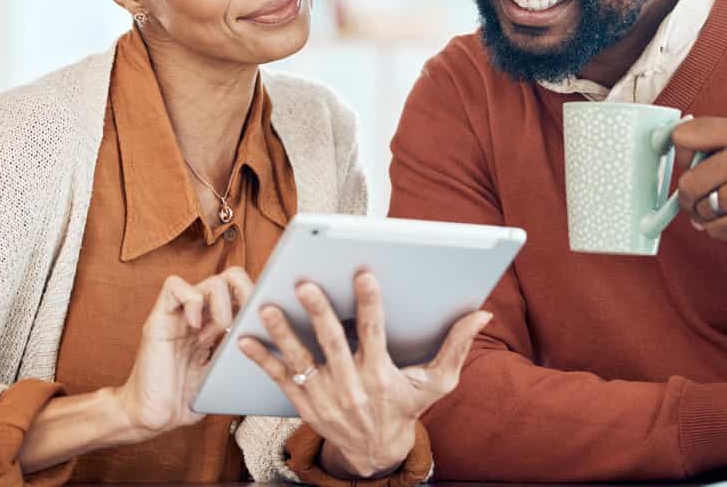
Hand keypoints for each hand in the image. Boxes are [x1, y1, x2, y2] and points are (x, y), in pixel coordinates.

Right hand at [113, 267, 253, 438]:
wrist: (154, 418)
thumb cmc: (188, 399)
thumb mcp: (226, 373)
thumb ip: (244, 353)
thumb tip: (278, 343)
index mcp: (217, 324)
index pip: (244, 291)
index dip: (258, 298)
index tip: (263, 321)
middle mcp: (200, 314)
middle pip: (232, 277)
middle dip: (246, 295)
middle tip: (244, 322)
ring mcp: (179, 315)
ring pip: (211, 281)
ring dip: (222, 307)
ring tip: (215, 335)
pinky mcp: (158, 319)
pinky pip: (174, 287)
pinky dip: (190, 302)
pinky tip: (194, 329)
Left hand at [238, 271, 492, 478]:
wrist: (376, 451)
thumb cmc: (407, 408)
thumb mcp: (437, 382)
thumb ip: (457, 346)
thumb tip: (481, 314)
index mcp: (381, 376)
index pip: (374, 334)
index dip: (371, 304)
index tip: (364, 274)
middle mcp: (351, 386)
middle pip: (332, 344)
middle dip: (318, 313)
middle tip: (305, 284)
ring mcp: (324, 397)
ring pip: (301, 360)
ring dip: (283, 333)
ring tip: (267, 307)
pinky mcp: (305, 404)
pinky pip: (280, 379)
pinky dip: (262, 360)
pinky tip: (245, 339)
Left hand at [673, 117, 726, 240]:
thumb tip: (683, 143)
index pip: (684, 136)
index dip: (678, 151)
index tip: (684, 160)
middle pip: (687, 181)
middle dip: (687, 192)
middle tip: (697, 195)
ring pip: (701, 209)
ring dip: (705, 213)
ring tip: (725, 207)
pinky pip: (718, 230)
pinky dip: (719, 229)